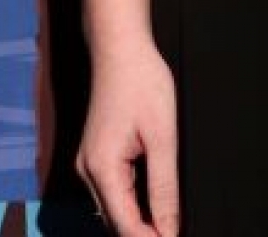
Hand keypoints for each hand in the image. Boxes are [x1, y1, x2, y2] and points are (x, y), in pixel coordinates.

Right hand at [76, 38, 181, 234]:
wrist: (120, 49)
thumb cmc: (142, 84)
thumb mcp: (162, 138)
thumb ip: (164, 189)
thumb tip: (169, 230)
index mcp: (102, 168)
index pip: (126, 226)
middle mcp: (88, 171)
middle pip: (116, 224)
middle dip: (146, 236)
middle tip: (179, 234)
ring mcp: (89, 164)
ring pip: (114, 212)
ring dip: (140, 225)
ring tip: (172, 226)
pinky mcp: (96, 157)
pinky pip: (113, 195)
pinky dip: (133, 208)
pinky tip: (156, 207)